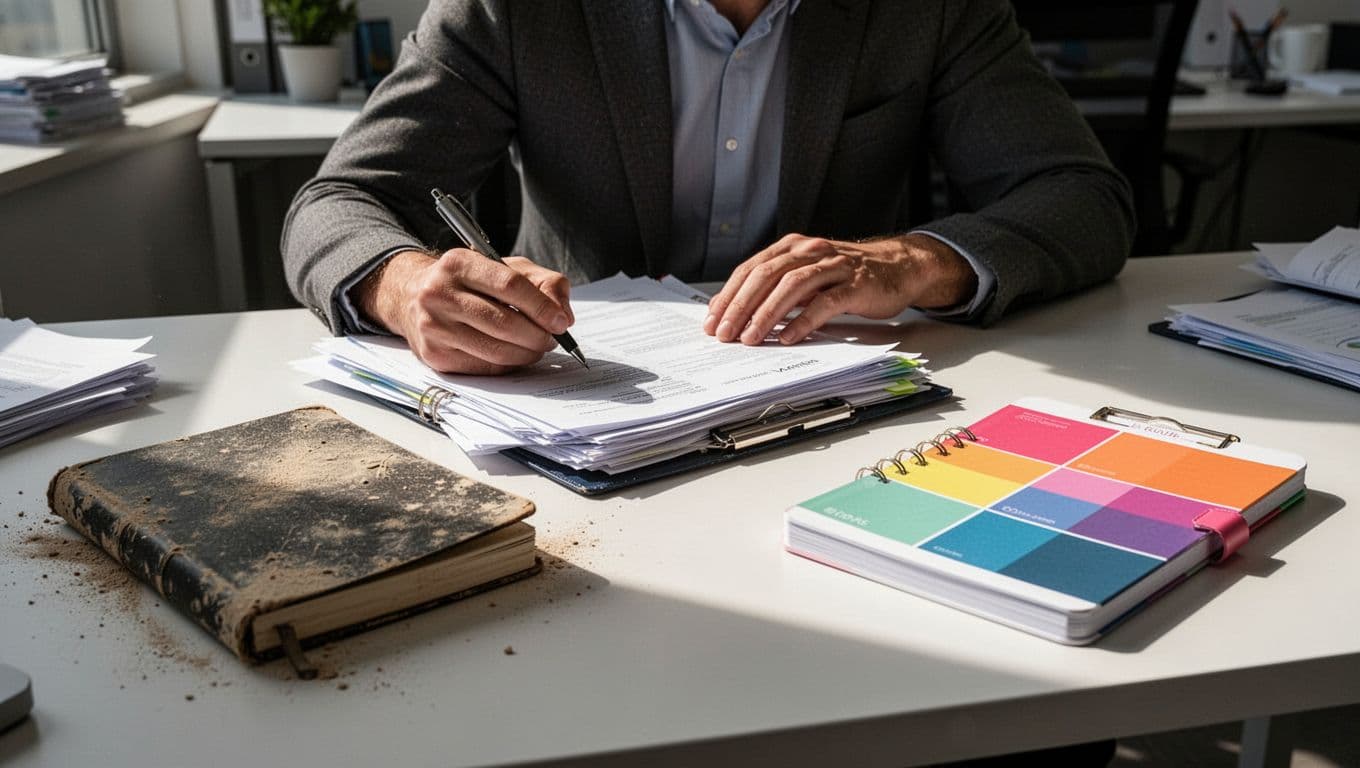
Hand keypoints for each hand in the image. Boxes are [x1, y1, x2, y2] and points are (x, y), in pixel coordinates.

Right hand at [355, 249, 574, 373]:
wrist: (412, 297)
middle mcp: (439, 293)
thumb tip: (563, 316)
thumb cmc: (469, 282)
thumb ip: (543, 283)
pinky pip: (483, 366)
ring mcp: (433, 326)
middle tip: (551, 339)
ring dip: (526, 353)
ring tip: (537, 347)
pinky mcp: (434, 354)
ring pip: (495, 350)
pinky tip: (515, 355)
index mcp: (459, 263)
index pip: (509, 285)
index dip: (541, 307)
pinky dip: (508, 364)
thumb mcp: (505, 267)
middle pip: (504, 322)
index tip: (560, 322)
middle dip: (537, 335)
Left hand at [703, 233, 977, 344]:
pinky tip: (789, 337)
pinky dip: (803, 320)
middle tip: (725, 333)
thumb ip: (778, 290)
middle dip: (741, 306)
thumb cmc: (847, 275)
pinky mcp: (856, 285)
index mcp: (792, 248)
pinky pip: (825, 302)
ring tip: (751, 338)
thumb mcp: (808, 276)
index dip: (728, 295)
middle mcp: (810, 252)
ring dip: (767, 314)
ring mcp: (834, 266)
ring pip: (792, 286)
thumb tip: (739, 315)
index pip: (751, 269)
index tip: (712, 321)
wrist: (899, 266)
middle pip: (766, 276)